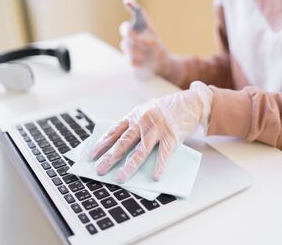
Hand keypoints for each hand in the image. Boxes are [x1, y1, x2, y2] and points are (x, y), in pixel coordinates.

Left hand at [87, 81, 212, 182]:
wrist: (190, 103)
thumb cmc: (167, 109)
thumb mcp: (146, 111)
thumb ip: (134, 124)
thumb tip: (118, 144)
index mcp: (135, 116)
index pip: (114, 131)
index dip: (102, 143)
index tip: (91, 155)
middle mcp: (143, 121)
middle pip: (123, 142)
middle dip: (110, 157)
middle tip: (99, 170)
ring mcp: (157, 129)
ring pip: (141, 151)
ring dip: (130, 166)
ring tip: (121, 178)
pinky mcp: (172, 136)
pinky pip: (164, 154)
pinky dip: (159, 166)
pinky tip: (155, 176)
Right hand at [119, 0, 173, 77]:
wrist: (161, 68)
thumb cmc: (161, 54)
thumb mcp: (159, 46)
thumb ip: (150, 40)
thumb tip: (138, 38)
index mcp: (144, 28)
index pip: (137, 14)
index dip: (131, 6)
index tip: (127, 1)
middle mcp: (136, 35)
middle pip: (125, 28)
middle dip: (126, 30)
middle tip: (130, 33)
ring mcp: (131, 47)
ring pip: (125, 44)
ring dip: (133, 49)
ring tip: (142, 56)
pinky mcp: (129, 59)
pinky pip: (128, 58)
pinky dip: (134, 61)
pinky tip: (141, 64)